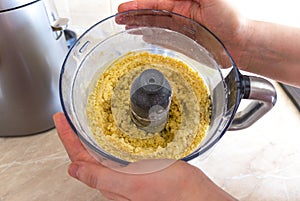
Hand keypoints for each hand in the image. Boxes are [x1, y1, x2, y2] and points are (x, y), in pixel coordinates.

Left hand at [53, 112, 235, 200]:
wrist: (193, 193)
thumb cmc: (170, 190)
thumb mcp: (132, 183)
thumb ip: (101, 177)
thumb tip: (73, 169)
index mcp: (109, 183)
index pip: (79, 159)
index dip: (67, 138)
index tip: (60, 120)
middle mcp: (114, 179)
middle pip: (85, 156)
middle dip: (74, 136)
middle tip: (67, 119)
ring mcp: (125, 173)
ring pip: (99, 154)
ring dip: (88, 138)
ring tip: (81, 124)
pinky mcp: (137, 167)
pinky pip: (114, 153)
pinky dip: (106, 141)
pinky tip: (109, 134)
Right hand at [118, 0, 246, 54]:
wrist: (242, 41)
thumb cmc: (232, 18)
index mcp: (184, 1)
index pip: (155, 1)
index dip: (138, 4)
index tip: (123, 8)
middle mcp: (181, 13)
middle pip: (152, 12)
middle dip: (134, 14)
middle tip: (118, 17)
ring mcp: (181, 27)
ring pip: (155, 24)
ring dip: (139, 24)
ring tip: (124, 26)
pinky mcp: (185, 41)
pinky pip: (164, 38)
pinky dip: (152, 37)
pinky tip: (143, 37)